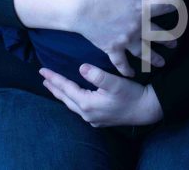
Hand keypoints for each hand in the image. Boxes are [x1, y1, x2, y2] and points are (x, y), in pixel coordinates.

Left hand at [41, 64, 162, 126]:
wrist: (146, 109)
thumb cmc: (132, 94)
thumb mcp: (115, 83)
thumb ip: (97, 75)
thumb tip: (81, 68)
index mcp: (87, 103)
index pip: (66, 88)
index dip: (54, 78)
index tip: (42, 71)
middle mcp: (87, 113)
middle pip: (66, 98)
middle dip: (54, 87)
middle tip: (43, 78)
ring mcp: (93, 119)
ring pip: (72, 105)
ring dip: (62, 95)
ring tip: (54, 88)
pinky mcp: (100, 120)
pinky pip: (80, 110)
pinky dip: (73, 101)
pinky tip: (74, 99)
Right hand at [71, 0, 176, 76]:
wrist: (77, 7)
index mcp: (140, 9)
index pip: (164, 7)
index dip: (174, 6)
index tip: (180, 8)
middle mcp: (136, 27)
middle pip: (158, 35)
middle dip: (168, 40)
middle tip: (176, 44)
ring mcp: (124, 40)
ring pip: (143, 52)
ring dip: (154, 58)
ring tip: (161, 63)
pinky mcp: (111, 48)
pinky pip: (121, 63)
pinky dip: (126, 70)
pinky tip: (132, 75)